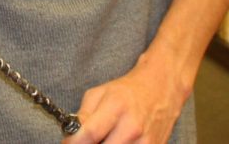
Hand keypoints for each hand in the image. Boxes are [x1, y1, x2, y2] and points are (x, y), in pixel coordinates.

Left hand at [65, 52, 188, 143]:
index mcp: (116, 107)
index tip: (67, 143)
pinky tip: (116, 140)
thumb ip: (84, 114)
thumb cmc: (127, 90)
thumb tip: (70, 137)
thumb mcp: (100, 93)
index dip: (74, 142)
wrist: (161, 89)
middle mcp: (132, 128)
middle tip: (86, 140)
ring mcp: (145, 143)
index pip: (90, 133)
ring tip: (103, 138)